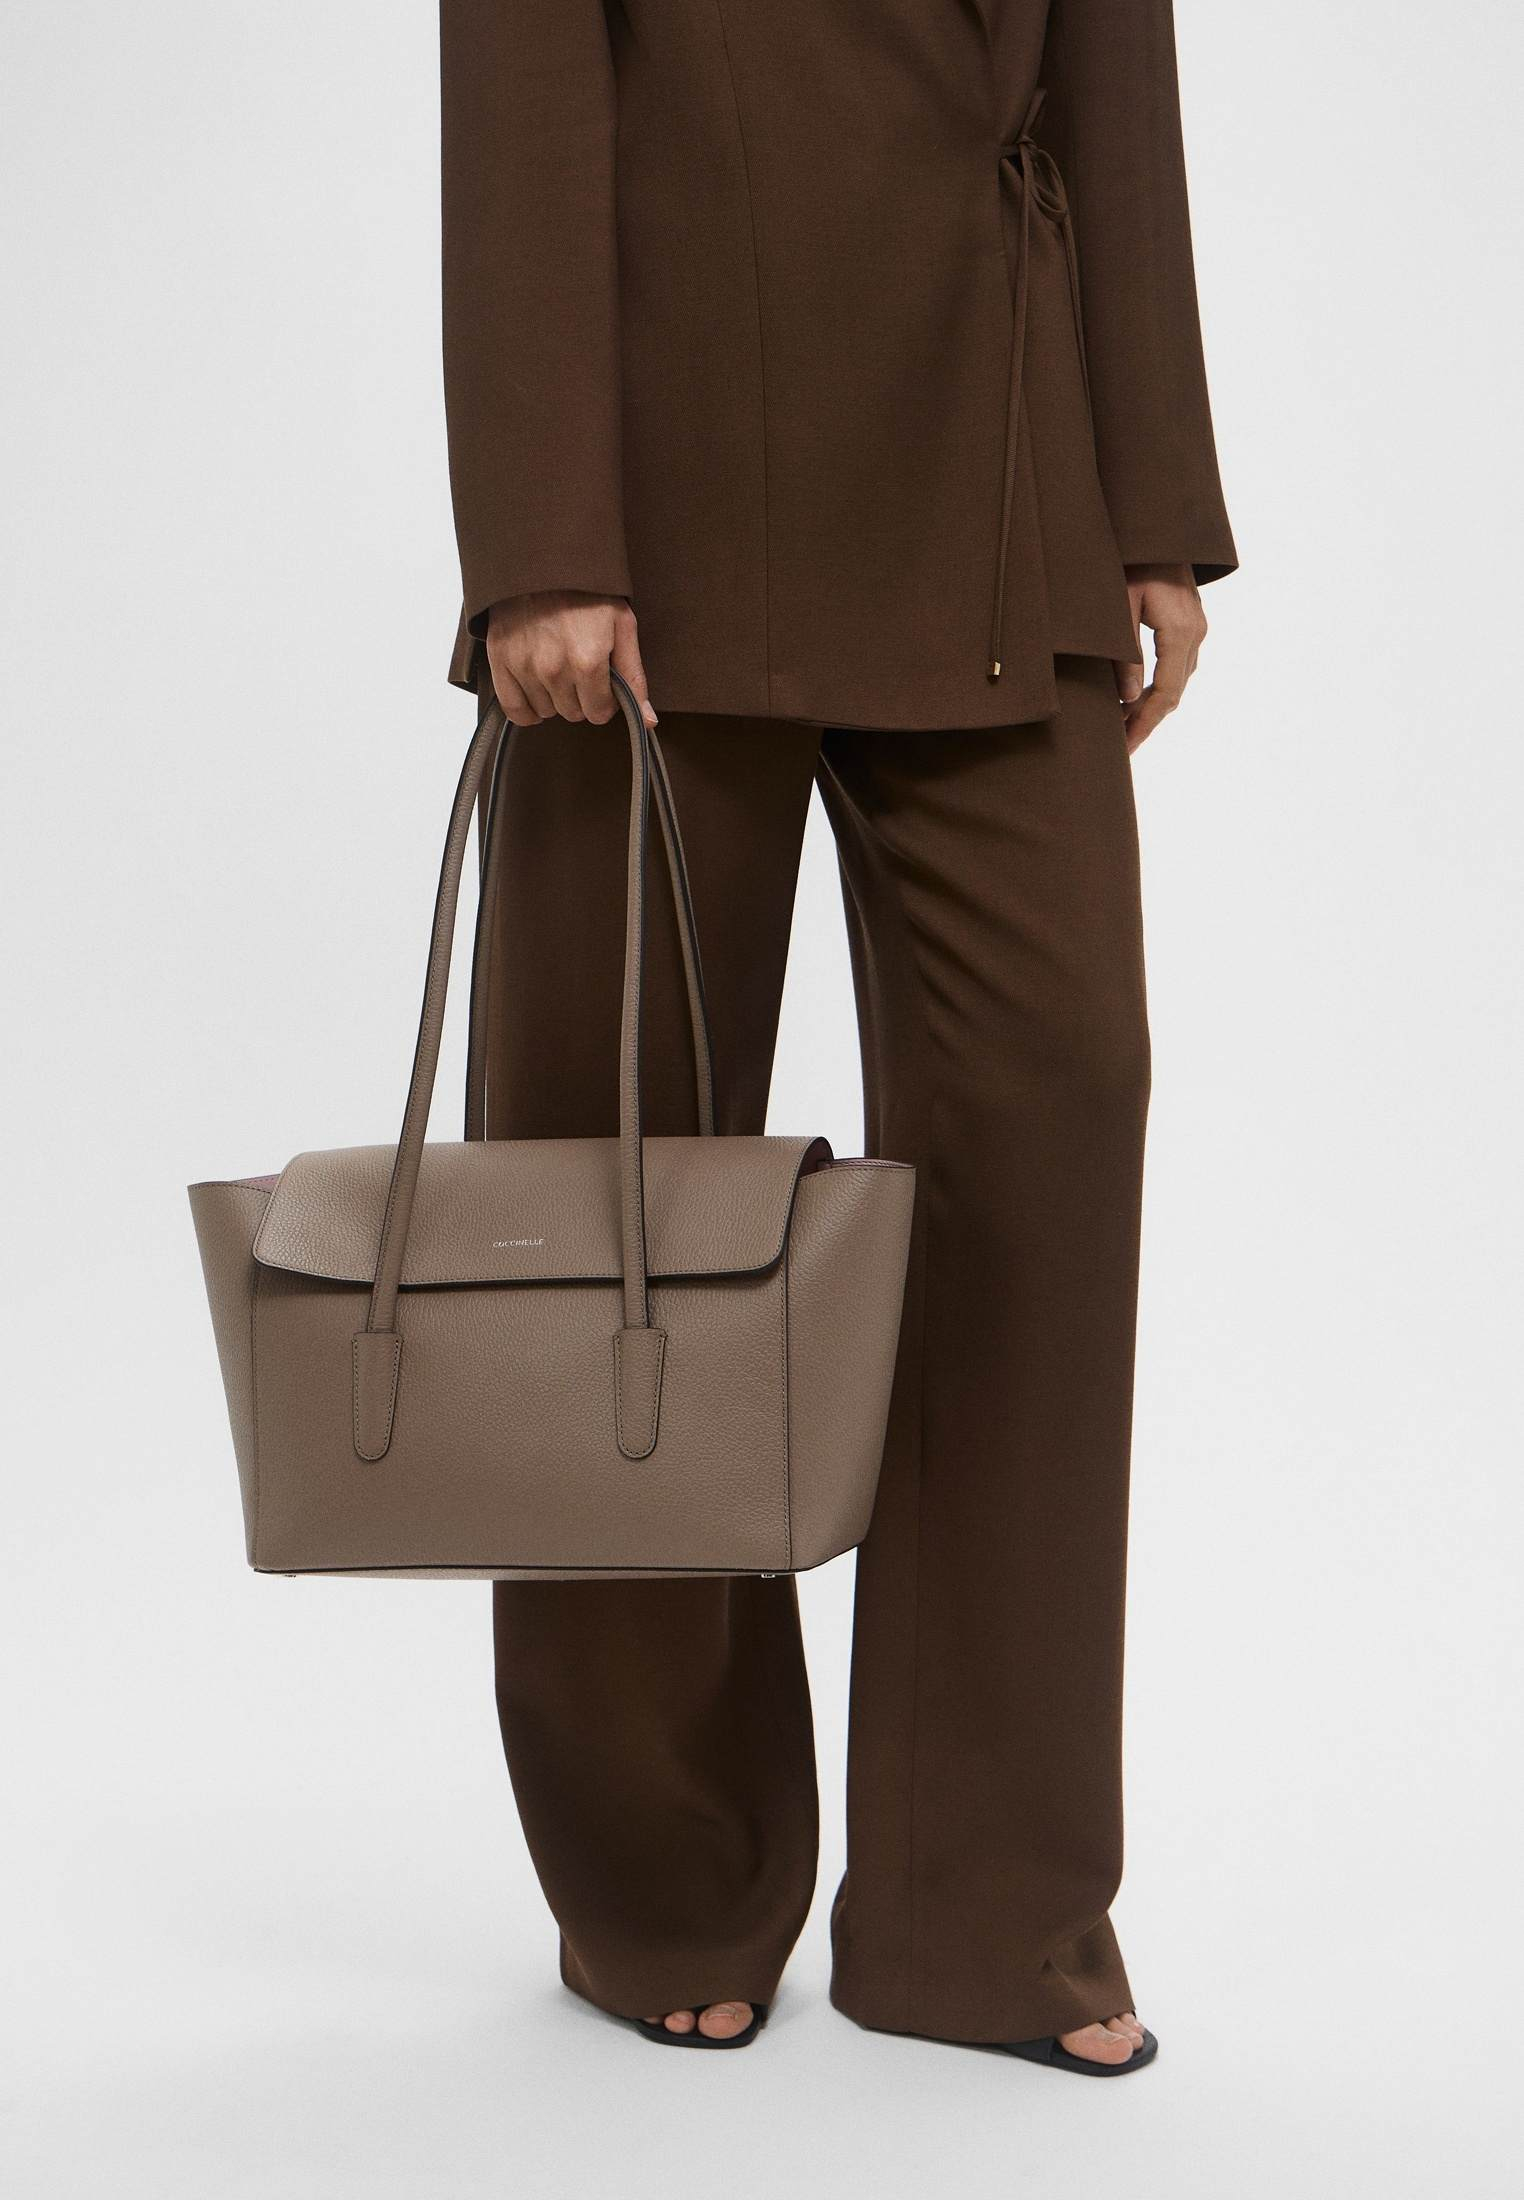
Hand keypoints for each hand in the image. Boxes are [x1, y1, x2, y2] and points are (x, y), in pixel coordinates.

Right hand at [485, 591, 656, 728]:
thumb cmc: (587, 591)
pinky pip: (514, 709)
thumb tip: (647, 721)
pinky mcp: (500, 661)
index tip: (601, 682)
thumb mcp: (622, 626)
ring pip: (546, 711)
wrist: (543, 560)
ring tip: (557, 667)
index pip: (598, 713)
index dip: (604, 701)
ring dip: (554, 698)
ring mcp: (524, 667)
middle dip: (581, 697)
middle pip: (573, 713)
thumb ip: (634, 677)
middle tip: (579, 668)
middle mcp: (554, 670)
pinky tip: (536, 693)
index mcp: (588, 661)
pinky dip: (527, 709)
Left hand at [1115, 563, 1207, 752]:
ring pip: (1178, 681)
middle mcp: (1196, 632)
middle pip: (1175, 692)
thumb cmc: (1131, 558)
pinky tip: (1137, 698)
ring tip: (1125, 727)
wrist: (1156, 526)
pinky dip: (1158, 687)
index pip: (1165, 693)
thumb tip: (1127, 698)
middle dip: (1147, 721)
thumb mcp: (1119, 605)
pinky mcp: (1190, 622)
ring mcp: (1197, 627)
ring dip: (1153, 706)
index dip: (1144, 723)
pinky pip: (1178, 665)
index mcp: (1181, 630)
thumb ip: (1123, 653)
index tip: (1126, 746)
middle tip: (1122, 746)